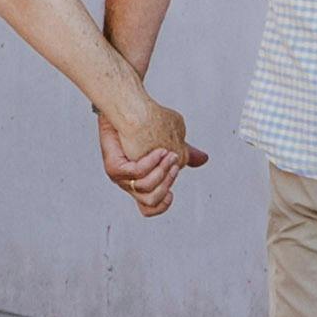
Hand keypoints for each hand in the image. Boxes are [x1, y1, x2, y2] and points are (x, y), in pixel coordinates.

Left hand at [95, 94, 196, 215]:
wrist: (125, 108)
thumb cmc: (142, 124)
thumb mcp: (167, 142)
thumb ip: (183, 154)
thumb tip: (203, 159)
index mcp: (139, 182)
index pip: (148, 209)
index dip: (162, 205)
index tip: (172, 192)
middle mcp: (127, 183)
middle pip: (151, 200)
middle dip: (167, 181)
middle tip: (173, 160)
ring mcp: (118, 176)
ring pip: (145, 189)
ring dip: (161, 171)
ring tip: (167, 154)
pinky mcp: (113, 167)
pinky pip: (136, 172)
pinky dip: (151, 162)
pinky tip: (159, 150)